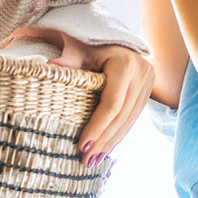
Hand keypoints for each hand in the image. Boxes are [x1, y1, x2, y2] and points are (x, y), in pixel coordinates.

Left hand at [11, 27, 155, 166]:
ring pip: (129, 120)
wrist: (111, 36)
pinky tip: (106, 148)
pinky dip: (118, 134)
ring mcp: (147, 83)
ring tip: (94, 162)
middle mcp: (142, 73)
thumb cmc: (88, 41)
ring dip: (111, 142)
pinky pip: (132, 117)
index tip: (82, 145)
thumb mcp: (77, 47)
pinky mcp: (147, 90)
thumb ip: (68, 60)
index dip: (97, 127)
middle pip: (121, 116)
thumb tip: (50, 67)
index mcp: (125, 63)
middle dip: (103, 140)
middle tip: (86, 161)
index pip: (111, 104)